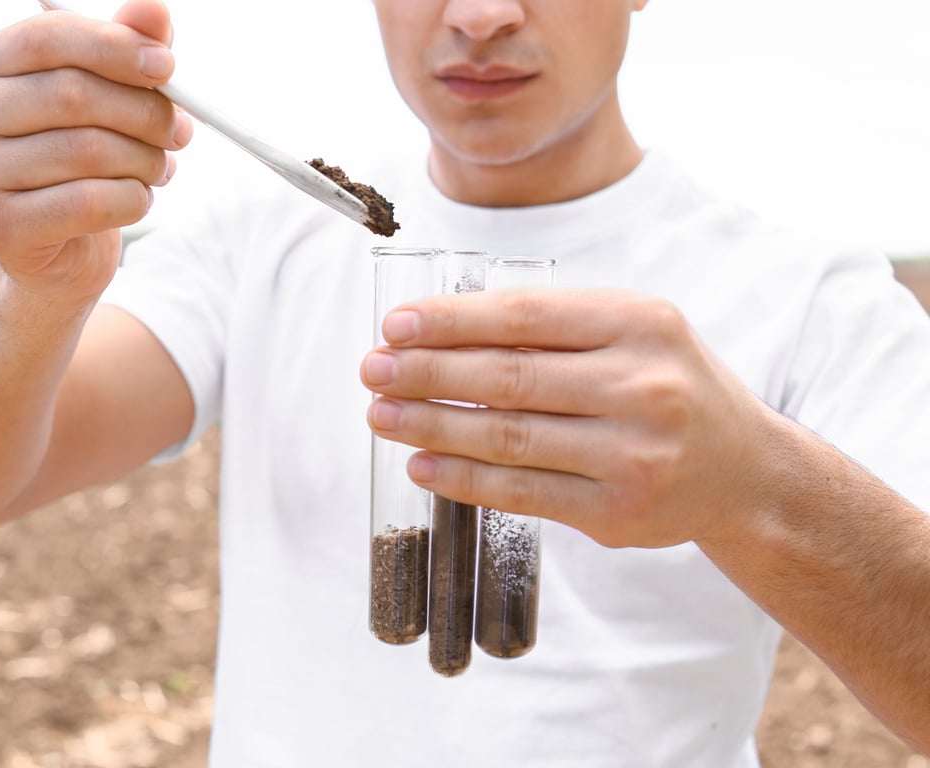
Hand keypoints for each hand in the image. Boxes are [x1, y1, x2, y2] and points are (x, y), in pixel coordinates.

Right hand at [0, 0, 192, 305]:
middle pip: (72, 95)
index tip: (168, 66)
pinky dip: (132, 199)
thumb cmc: (80, 162)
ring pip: (86, 152)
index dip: (116, 47)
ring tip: (160, 168)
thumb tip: (156, 12)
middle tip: (181, 130)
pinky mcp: (0, 227)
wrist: (57, 250)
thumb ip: (125, 49)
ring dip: (144, 161)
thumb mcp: (105, 98)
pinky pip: (88, 203)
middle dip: (143, 112)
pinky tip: (138, 199)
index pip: (49, 37)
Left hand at [360, 289, 774, 548]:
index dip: (452, 320)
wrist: (746, 473)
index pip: (526, 316)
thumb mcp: (635, 333)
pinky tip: (424, 465)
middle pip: (509, 377)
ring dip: (432, 425)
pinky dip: (465, 479)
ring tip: (382, 416)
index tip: (396, 325)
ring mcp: (633, 455)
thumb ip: (557, 326)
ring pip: (508, 436)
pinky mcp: (619, 513)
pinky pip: (523, 492)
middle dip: (427, 372)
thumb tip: (443, 331)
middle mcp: (642, 386)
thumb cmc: (671, 388)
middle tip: (372, 371)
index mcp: (640, 324)